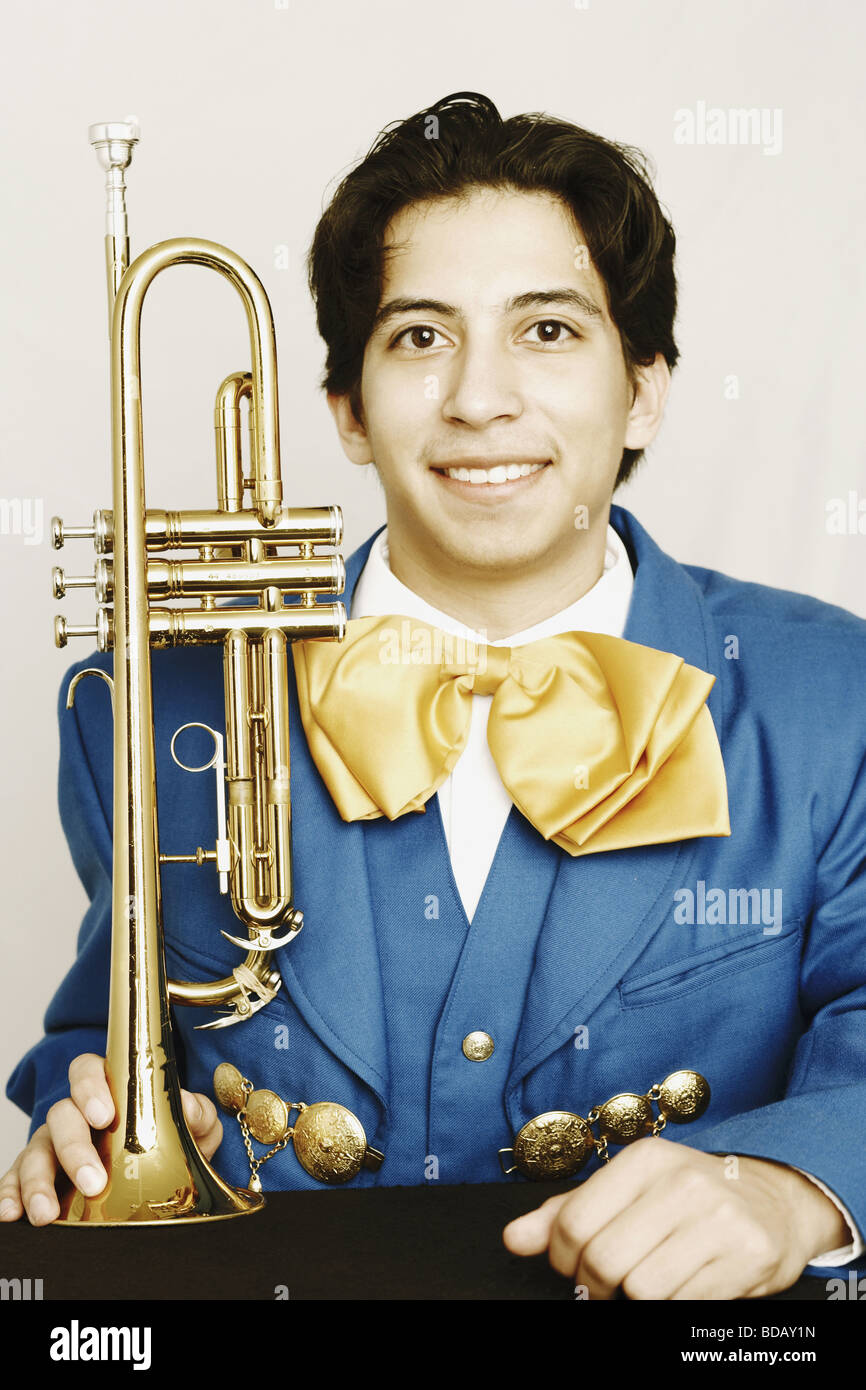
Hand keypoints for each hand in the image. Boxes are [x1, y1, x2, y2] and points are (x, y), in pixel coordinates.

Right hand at [0, 1052, 222, 1225]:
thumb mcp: (196, 1128)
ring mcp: (52, 1148)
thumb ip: (198, 1113)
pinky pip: (14, 1182)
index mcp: (109, 1092)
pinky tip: (12, 1215)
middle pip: (61, 1116)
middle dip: (73, 1149)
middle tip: (93, 1182)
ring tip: (46, 1213)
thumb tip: (188, 1106)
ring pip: (35, 1152)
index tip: (104, 1115)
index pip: (87, 1071)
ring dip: (37, 1181)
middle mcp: (75, 1116)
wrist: (167, 1186)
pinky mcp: (37, 1180)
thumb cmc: (173, 1145)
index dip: (91, 1087)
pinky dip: (9, 1195)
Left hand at [502, 1137, 849, 1298]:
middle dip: (596, 1286)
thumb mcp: (628, 1190)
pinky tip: (683, 1285)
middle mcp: (682, 1181)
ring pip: (642, 1290)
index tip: (574, 1265)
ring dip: (634, 1300)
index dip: (563, 1258)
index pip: (574, 1222)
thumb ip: (568, 1212)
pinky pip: (682, 1304)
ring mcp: (718, 1218)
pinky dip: (673, 1305)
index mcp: (645, 1158)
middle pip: (604, 1261)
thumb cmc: (688, 1199)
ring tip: (647, 1282)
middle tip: (608, 1285)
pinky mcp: (748, 1256)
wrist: (773, 1203)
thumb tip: (513, 1239)